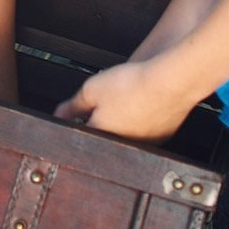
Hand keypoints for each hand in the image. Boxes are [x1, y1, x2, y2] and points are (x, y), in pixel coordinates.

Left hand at [54, 59, 195, 142]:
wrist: (169, 84)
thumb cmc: (133, 85)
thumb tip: (59, 115)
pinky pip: (145, 131)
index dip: (76, 122)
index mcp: (102, 135)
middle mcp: (123, 145)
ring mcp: (144, 143)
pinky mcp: (161, 136)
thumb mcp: (91, 89)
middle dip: (99, 121)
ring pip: (126, 135)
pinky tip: (142, 103)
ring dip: (121, 121)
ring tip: (125, 99)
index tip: (76, 113)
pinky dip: (141, 119)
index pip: (81, 136)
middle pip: (104, 136)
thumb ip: (72, 105)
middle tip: (104, 100)